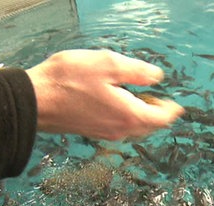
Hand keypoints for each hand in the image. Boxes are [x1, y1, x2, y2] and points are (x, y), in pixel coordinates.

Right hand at [26, 49, 183, 139]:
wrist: (35, 100)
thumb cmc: (67, 81)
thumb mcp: (108, 64)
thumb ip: (137, 71)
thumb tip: (156, 76)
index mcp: (129, 114)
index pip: (161, 118)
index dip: (172, 110)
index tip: (177, 105)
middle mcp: (119, 129)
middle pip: (149, 126)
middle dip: (157, 113)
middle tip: (158, 97)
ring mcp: (104, 132)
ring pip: (133, 128)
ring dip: (141, 115)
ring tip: (139, 97)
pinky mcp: (91, 131)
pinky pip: (118, 127)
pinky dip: (125, 117)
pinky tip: (117, 102)